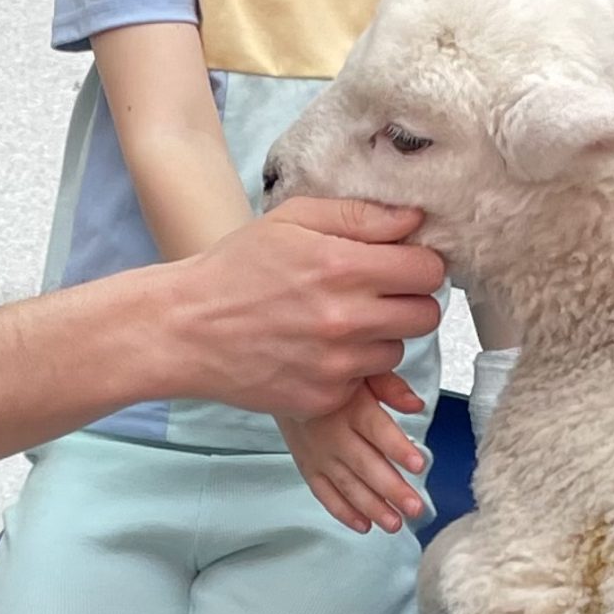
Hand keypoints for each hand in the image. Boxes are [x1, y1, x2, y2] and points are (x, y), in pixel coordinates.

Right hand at [171, 197, 444, 417]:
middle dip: (409, 300)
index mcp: (342, 266)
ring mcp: (337, 364)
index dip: (419, 264)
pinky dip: (350, 368)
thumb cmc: (235, 268)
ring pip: (398, 351)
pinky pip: (364, 382)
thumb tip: (412, 220)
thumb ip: (358, 216)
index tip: (402, 264)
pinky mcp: (325, 397)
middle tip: (376, 293)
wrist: (185, 328)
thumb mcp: (291, 220)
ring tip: (338, 321)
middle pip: (426, 315)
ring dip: (380, 336)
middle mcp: (347, 318)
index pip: (428, 271)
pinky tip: (317, 349)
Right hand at [279, 372, 426, 533]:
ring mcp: (318, 453)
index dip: (398, 448)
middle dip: (391, 489)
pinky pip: (324, 493)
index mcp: (351, 405)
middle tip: (414, 507)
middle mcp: (333, 432)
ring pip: (347, 484)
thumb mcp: (363, 370)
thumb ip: (390, 386)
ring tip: (394, 523)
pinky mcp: (307, 465)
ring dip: (371, 507)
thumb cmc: (331, 376)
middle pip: (365, 464)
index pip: (377, 429)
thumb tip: (415, 404)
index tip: (418, 464)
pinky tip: (363, 524)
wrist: (284, 379)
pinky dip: (342, 511)